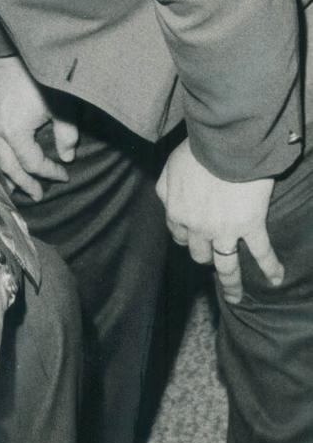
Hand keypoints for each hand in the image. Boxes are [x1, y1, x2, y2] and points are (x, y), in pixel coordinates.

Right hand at [0, 56, 78, 200]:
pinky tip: (7, 158)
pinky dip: (0, 156)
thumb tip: (67, 157)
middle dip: (24, 182)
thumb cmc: (40, 77)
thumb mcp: (61, 107)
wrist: (14, 49)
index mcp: (15, 133)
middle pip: (9, 166)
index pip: (33, 163)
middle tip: (37, 195)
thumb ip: (66, 135)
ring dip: (7, 173)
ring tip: (16, 185)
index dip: (49, 173)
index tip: (64, 175)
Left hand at [156, 138, 282, 302]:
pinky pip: (262, 252)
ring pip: (226, 265)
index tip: (193, 236)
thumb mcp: (168, 169)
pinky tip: (277, 280)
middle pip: (199, 253)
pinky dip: (271, 268)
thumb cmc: (195, 152)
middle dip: (204, 256)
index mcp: (177, 213)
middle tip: (214, 257)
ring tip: (235, 297)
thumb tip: (166, 203)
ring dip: (231, 283)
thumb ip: (164, 189)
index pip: (178, 235)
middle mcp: (198, 228)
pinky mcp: (250, 225)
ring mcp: (224, 230)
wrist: (224, 146)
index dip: (186, 236)